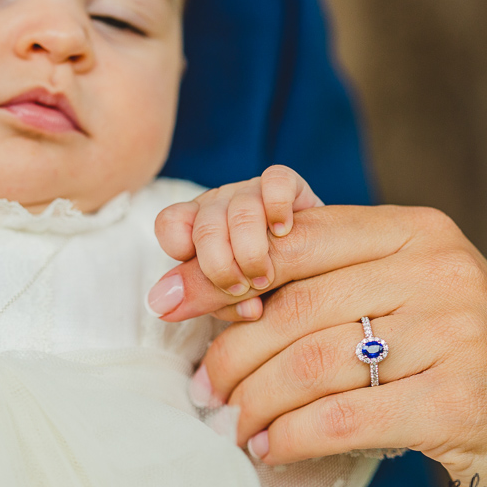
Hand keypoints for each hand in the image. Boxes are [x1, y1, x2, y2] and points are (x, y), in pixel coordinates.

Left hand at [148, 205, 486, 486]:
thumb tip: (217, 288)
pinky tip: (269, 447)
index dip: (219, 271)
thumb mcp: (410, 299)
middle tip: (202, 385)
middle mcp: (440, 268)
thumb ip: (333, 281)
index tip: (167, 300)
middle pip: (294, 308)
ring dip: (253, 402)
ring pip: (310, 364)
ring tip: (233, 422)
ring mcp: (457, 332)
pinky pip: (343, 417)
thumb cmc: (465, 362)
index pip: (293, 241)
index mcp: (419, 230)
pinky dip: (292, 437)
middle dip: (229, 353)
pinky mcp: (463, 399)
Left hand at [152, 165, 321, 317]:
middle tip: (240, 290)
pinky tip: (284, 232)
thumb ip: (205, 300)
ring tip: (265, 278)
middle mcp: (219, 205)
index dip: (183, 253)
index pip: (170, 225)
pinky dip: (278, 207)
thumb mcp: (233, 301)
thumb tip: (164, 306)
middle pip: (206, 225)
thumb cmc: (269, 290)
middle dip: (221, 266)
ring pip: (241, 210)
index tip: (207, 283)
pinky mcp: (289, 185)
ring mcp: (252, 192)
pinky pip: (276, 180)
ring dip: (252, 252)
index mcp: (196, 228)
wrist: (321, 268)